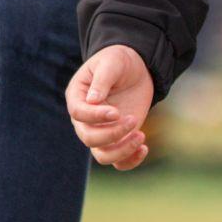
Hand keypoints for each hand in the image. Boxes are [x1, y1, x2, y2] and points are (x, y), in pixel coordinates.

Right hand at [65, 45, 153, 169]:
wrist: (135, 68)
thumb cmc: (118, 61)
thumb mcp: (111, 62)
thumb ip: (102, 80)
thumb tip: (92, 101)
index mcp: (77, 97)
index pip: (78, 114)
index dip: (96, 117)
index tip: (117, 112)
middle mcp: (85, 119)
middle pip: (89, 138)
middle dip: (112, 134)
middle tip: (133, 119)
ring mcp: (101, 131)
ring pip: (102, 155)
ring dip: (121, 150)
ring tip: (141, 136)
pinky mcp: (118, 139)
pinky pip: (118, 160)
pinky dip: (130, 160)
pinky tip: (144, 148)